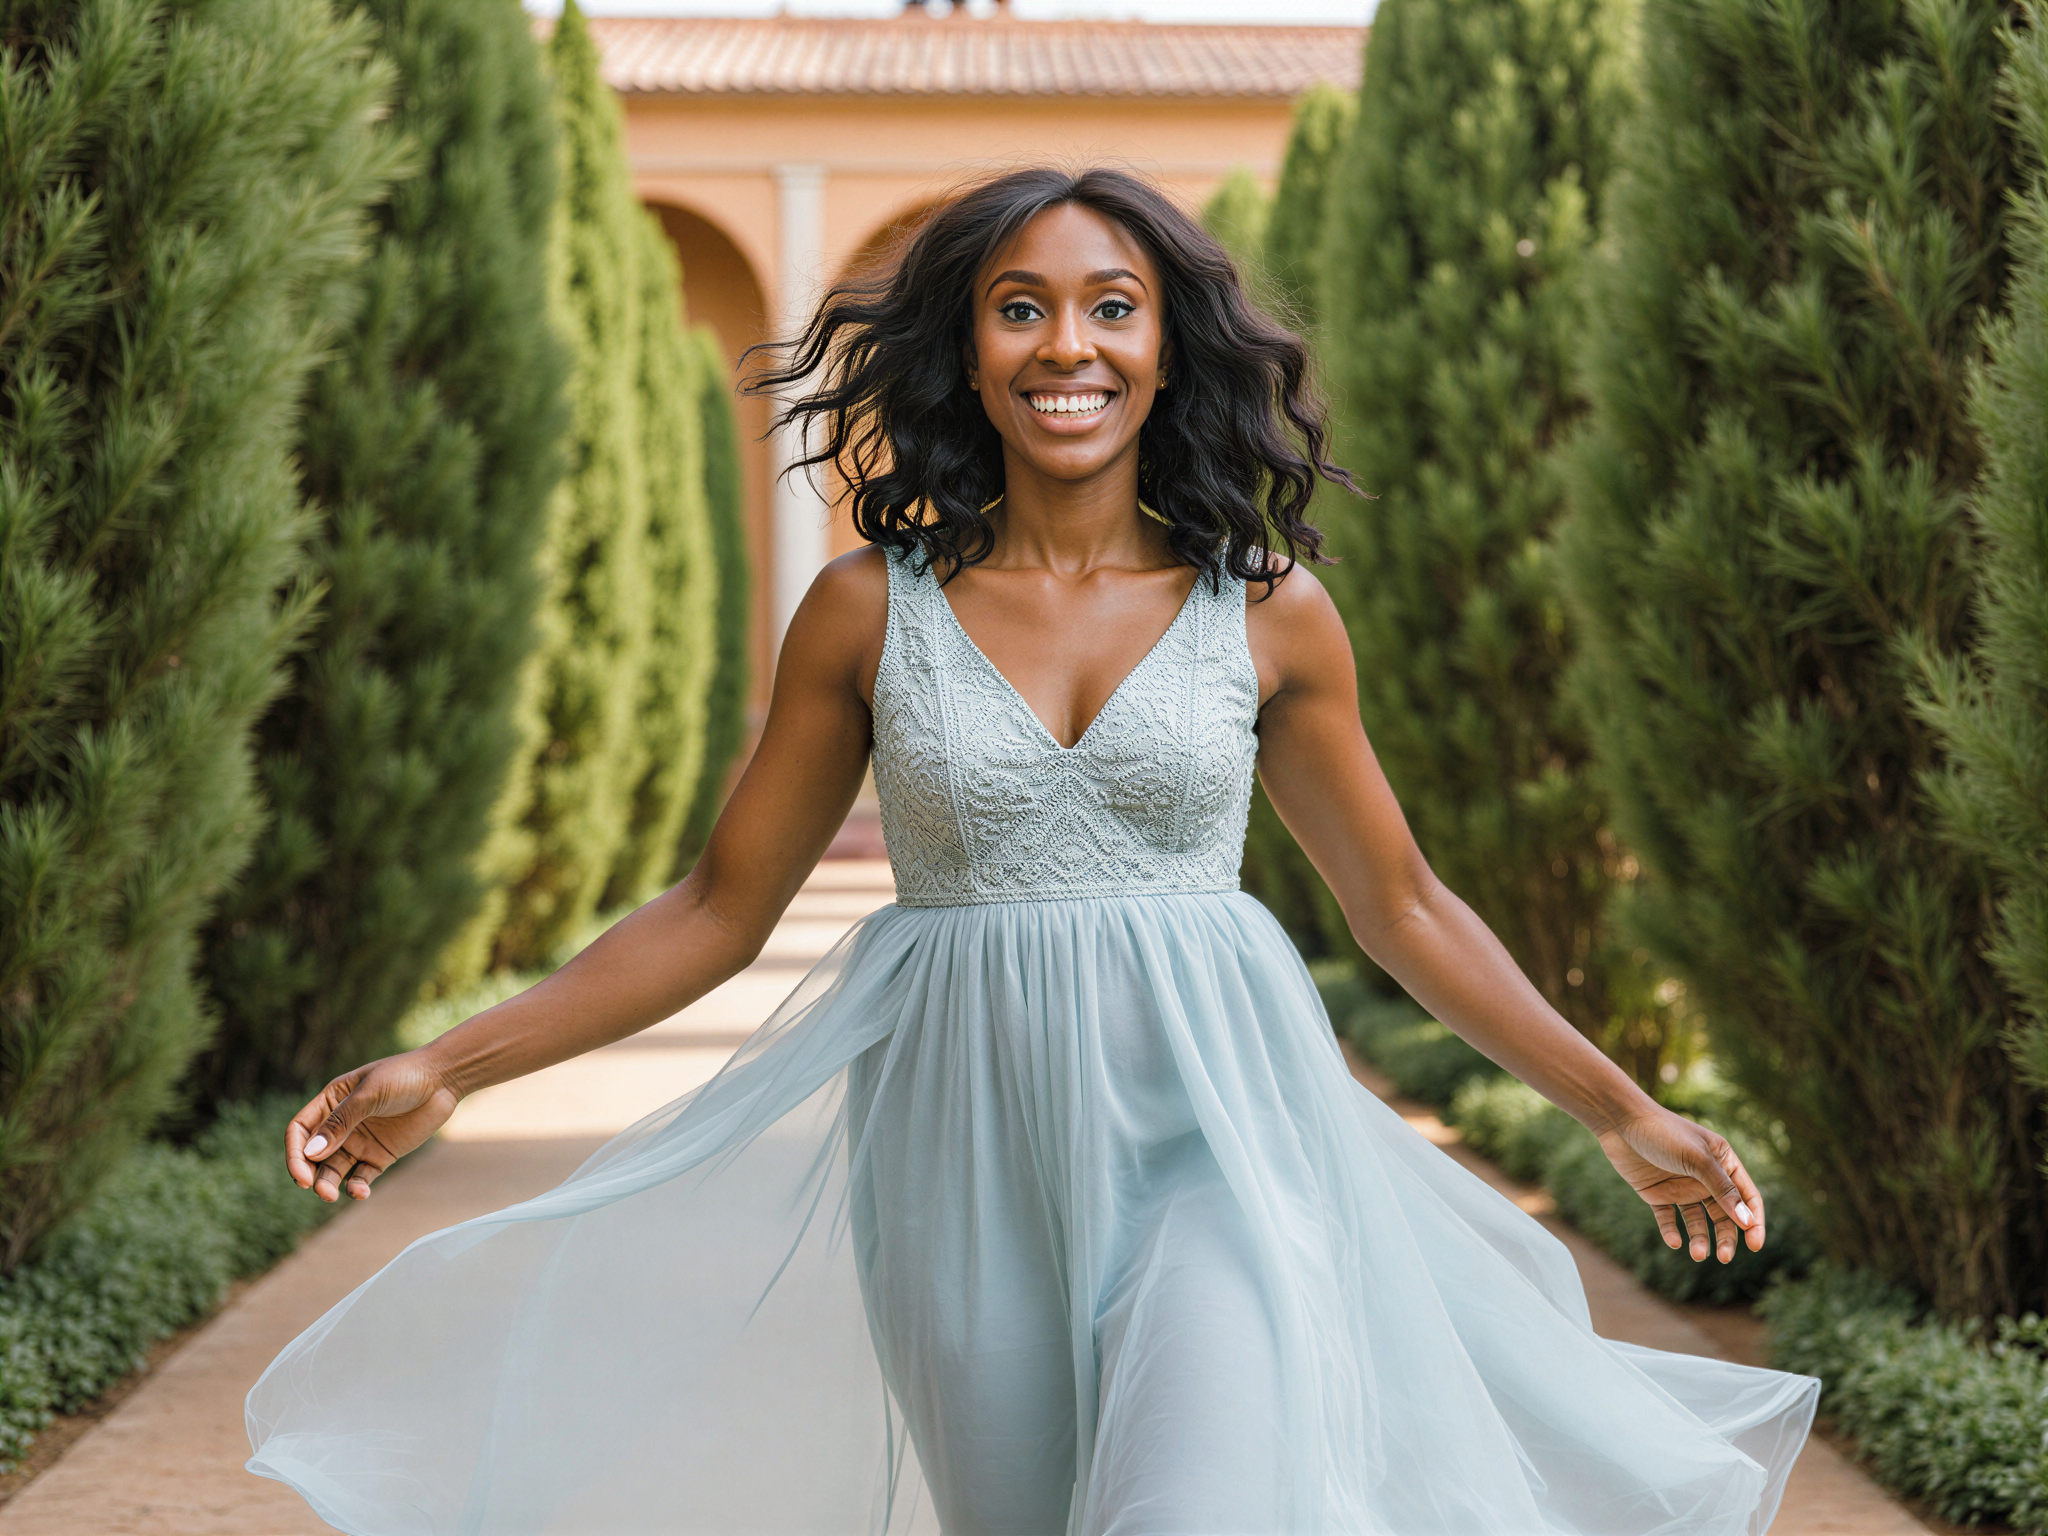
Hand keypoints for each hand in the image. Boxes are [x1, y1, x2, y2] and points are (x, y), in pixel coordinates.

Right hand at [287, 1052, 459, 1202]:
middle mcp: (341, 1124)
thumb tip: (312, 1152)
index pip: (300, 1130)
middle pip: (312, 1155)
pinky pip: (361, 1177)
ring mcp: (360, 1141)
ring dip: (328, 1184)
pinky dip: (357, 1187)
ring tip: (331, 1195)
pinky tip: (360, 1192)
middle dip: (309, 1174)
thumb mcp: (370, 1094)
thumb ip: (341, 1122)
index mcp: (331, 1101)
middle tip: (315, 1188)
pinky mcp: (380, 1156)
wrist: (443, 1079)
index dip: (296, 1152)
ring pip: (333, 1170)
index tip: (301, 1173)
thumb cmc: (404, 1076)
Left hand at [1595, 1108, 1765, 1263]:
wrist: (1620, 1122)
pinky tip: (1674, 1241)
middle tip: (1724, 1257)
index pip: (1746, 1196)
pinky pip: (1669, 1220)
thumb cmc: (1664, 1133)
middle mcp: (1705, 1177)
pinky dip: (1672, 1232)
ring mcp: (1681, 1187)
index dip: (1754, 1221)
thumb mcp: (1697, 1159)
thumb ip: (1721, 1189)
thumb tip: (1747, 1221)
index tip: (1755, 1246)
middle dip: (1727, 1237)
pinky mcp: (1657, 1194)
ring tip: (1696, 1254)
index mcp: (1723, 1162)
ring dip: (1700, 1239)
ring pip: (1698, 1221)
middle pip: (1725, 1215)